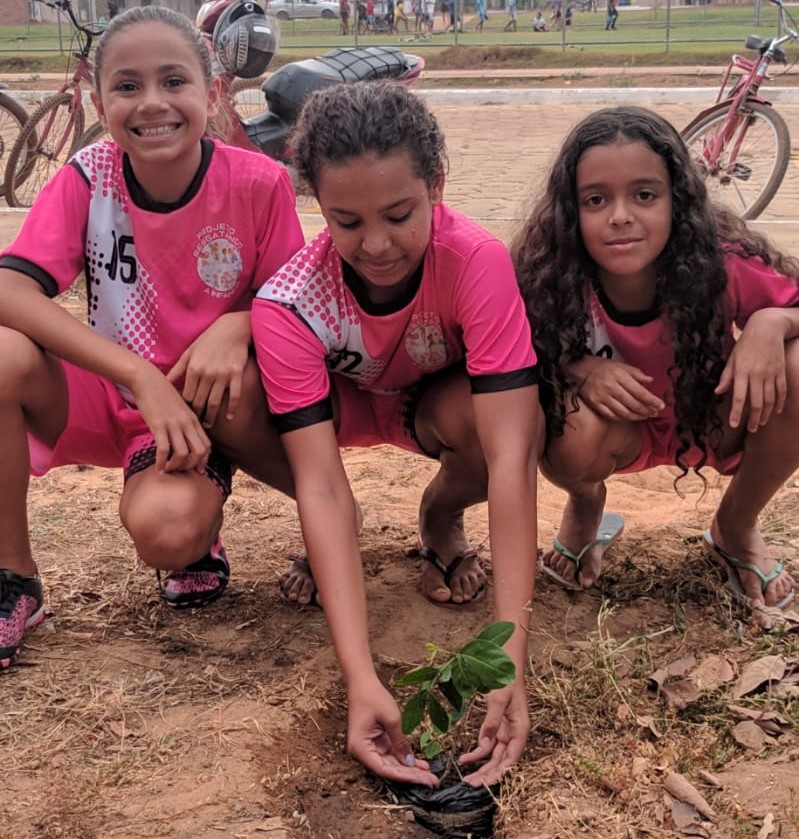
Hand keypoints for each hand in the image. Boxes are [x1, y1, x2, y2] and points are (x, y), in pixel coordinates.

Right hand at [129, 363, 210, 473]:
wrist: (148, 380)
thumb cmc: (162, 395)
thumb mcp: (180, 408)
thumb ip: (185, 422)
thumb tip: (185, 439)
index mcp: (194, 420)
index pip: (207, 445)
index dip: (204, 461)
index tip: (197, 470)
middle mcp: (187, 423)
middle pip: (199, 452)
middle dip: (192, 466)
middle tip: (181, 471)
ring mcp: (174, 424)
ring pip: (183, 453)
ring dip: (177, 466)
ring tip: (168, 470)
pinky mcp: (158, 425)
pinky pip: (164, 449)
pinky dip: (162, 462)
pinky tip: (158, 468)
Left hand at [167, 313, 249, 428]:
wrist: (232, 329)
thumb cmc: (209, 340)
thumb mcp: (190, 352)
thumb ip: (178, 369)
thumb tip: (164, 381)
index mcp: (194, 368)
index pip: (187, 395)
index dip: (185, 407)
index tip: (184, 415)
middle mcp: (207, 373)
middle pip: (200, 401)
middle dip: (197, 415)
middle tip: (195, 426)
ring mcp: (223, 374)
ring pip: (215, 402)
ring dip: (212, 416)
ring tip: (209, 425)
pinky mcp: (237, 374)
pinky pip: (234, 395)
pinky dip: (232, 408)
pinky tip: (229, 418)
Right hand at [347, 677, 438, 786]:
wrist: (363, 682)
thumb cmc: (374, 697)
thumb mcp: (391, 718)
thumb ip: (401, 742)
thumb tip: (410, 763)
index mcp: (360, 748)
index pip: (383, 769)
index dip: (404, 776)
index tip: (422, 779)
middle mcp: (363, 752)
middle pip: (389, 769)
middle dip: (410, 775)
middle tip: (432, 781)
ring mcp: (370, 748)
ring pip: (392, 764)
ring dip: (410, 769)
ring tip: (430, 774)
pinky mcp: (377, 742)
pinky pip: (392, 754)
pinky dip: (405, 757)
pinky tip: (421, 764)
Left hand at [458, 680, 529, 786]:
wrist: (507, 661)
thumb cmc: (507, 678)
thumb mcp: (499, 699)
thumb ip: (492, 722)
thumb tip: (484, 744)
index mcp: (521, 728)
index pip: (512, 758)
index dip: (501, 772)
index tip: (487, 783)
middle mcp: (515, 733)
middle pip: (502, 760)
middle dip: (488, 774)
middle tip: (472, 785)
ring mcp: (506, 730)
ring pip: (495, 755)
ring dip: (482, 766)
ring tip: (467, 777)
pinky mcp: (498, 725)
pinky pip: (488, 743)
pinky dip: (477, 751)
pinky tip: (465, 758)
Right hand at [576, 358, 663, 421]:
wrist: (579, 371)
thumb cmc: (602, 367)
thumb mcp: (620, 365)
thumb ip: (636, 373)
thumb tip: (650, 380)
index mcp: (619, 376)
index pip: (640, 392)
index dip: (652, 400)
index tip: (661, 405)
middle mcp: (611, 387)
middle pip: (633, 404)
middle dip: (647, 410)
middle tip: (655, 412)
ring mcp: (602, 397)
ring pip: (624, 412)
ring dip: (637, 416)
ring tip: (645, 416)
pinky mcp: (596, 404)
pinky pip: (612, 415)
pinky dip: (623, 418)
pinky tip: (630, 417)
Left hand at [716, 311, 786, 431]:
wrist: (767, 328)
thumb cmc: (745, 344)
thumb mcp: (732, 358)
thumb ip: (726, 377)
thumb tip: (718, 392)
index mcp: (741, 372)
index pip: (738, 397)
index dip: (736, 413)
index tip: (733, 424)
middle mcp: (756, 374)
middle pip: (756, 402)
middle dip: (753, 419)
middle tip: (751, 429)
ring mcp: (771, 373)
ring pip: (770, 399)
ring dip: (765, 414)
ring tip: (761, 423)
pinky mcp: (781, 371)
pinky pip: (781, 391)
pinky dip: (779, 402)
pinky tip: (775, 411)